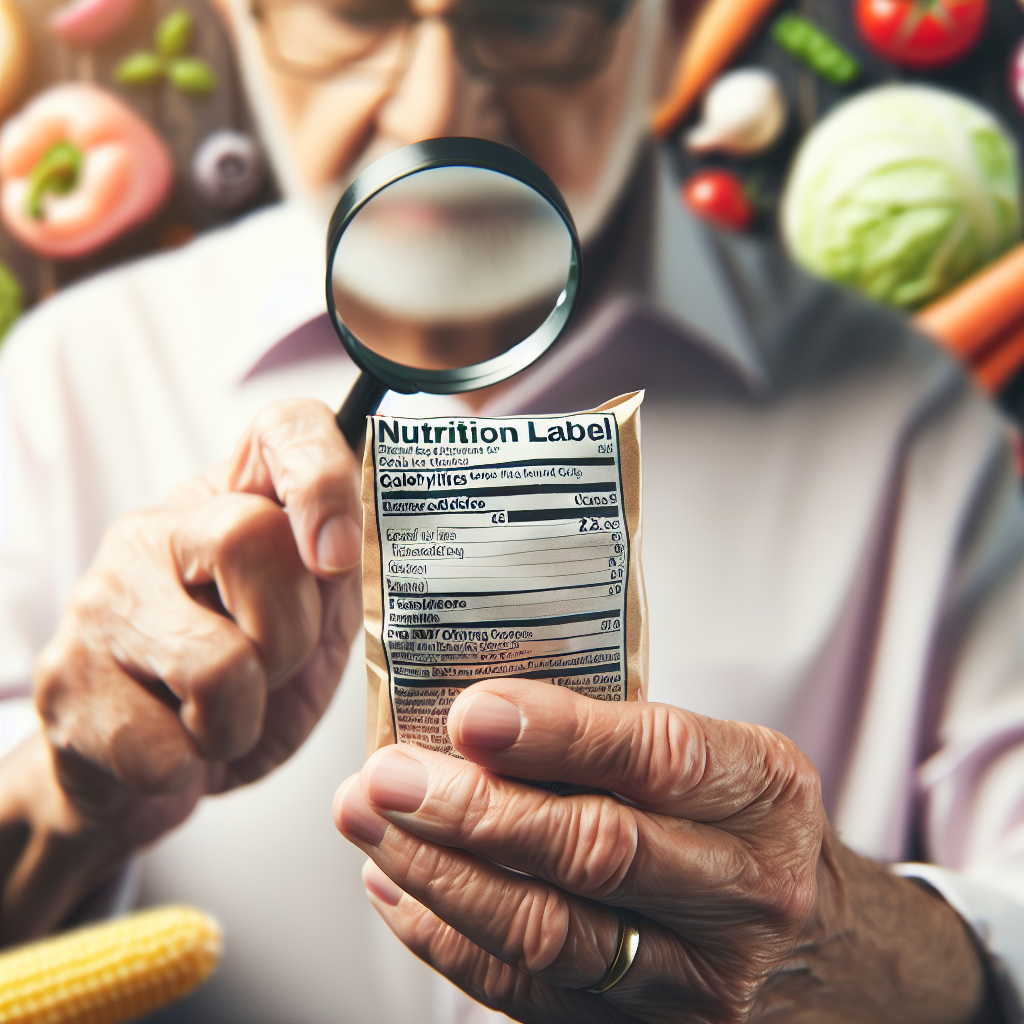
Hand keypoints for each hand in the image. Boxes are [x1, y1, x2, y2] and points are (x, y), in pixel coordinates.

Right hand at [0, 398, 361, 941]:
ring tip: (222, 718)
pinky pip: (163, 745)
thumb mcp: (315, 627)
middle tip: (272, 668)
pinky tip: (173, 749)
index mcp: (235, 504)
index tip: (337, 557)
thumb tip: (370, 550)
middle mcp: (160, 531)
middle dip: (290, 634)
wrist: (147, 770)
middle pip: (247, 538)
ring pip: (216, 661)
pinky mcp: (65, 682)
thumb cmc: (248, 688)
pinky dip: (190, 766)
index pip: (283, 428)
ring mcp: (103, 600)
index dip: (323, 475)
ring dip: (242, 719)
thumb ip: (342, 582)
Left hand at [336, 680, 995, 1023]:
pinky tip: (397, 889)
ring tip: (370, 824)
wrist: (829, 952)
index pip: (657, 758)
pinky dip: (448, 941)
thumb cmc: (752, 829)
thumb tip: (481, 717)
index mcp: (763, 794)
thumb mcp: (724, 758)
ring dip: (440, 877)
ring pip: (547, 935)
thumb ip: (620, 738)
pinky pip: (529, 995)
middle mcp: (742, 893)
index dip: (558, 735)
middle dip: (474, 813)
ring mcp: (699, 982)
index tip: (472, 714)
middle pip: (594, 854)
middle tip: (388, 777)